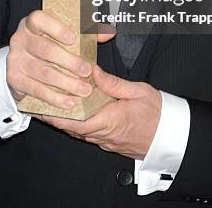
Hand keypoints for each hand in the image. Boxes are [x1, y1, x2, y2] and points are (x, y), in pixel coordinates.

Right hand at [6, 10, 113, 109]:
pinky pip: (36, 90)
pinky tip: (69, 102)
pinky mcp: (15, 80)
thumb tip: (109, 33)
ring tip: (84, 90)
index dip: (55, 28)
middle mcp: (20, 39)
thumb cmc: (49, 43)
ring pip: (43, 72)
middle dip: (68, 62)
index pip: (39, 20)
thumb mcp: (64, 34)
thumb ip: (86, 32)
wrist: (23, 63)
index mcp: (32, 23)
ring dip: (65, 83)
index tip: (72, 38)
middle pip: (44, 49)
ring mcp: (16, 60)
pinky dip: (54, 98)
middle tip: (87, 71)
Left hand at [36, 65, 161, 160]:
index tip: (45, 106)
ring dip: (64, 122)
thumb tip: (93, 71)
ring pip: (79, 133)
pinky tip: (71, 116)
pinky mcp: (110, 141)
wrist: (172, 134)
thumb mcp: (137, 91)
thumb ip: (113, 83)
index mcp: (111, 120)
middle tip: (39, 106)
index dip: (59, 115)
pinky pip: (88, 135)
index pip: (78, 121)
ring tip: (49, 108)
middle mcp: (106, 134)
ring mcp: (107, 140)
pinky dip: (76, 125)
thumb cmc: (158, 112)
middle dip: (55, 118)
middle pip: (73, 129)